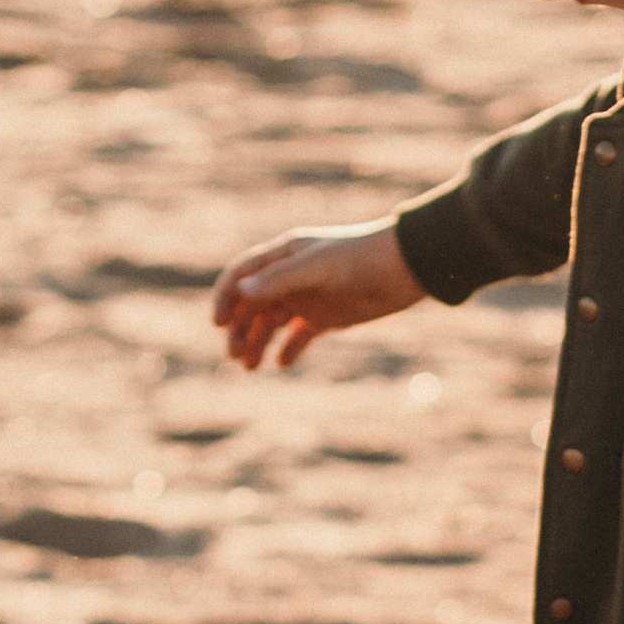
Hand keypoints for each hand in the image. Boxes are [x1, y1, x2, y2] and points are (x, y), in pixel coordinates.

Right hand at [209, 220, 426, 370]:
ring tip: (250, 367)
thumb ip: (280, 279)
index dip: (225, 298)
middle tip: (235, 357)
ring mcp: (307, 297)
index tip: (218, 325)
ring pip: (272, 323)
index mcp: (282, 256)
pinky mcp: (326, 316)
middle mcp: (290, 276)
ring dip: (258, 343)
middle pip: (252, 305)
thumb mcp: (317, 268)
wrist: (405, 268)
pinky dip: (288, 349)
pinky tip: (282, 364)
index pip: (241, 276)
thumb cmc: (360, 259)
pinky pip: (298, 335)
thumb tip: (241, 292)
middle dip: (239, 329)